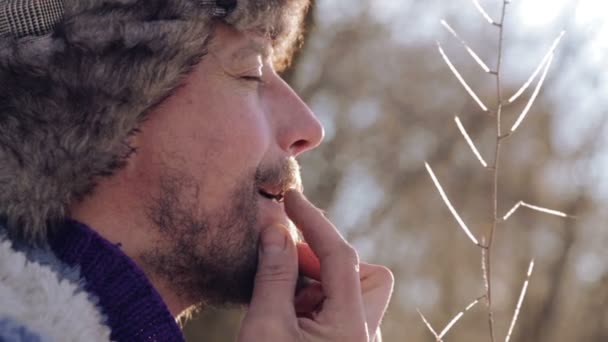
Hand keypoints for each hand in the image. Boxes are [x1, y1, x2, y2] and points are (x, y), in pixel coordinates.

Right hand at [237, 190, 393, 341]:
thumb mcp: (264, 327)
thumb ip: (274, 275)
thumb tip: (277, 230)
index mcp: (351, 327)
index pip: (342, 256)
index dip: (314, 221)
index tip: (292, 198)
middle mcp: (364, 334)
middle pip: (368, 275)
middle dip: (330, 260)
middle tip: (289, 266)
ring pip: (353, 294)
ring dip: (318, 284)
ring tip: (279, 302)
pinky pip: (340, 312)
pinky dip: (315, 302)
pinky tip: (285, 315)